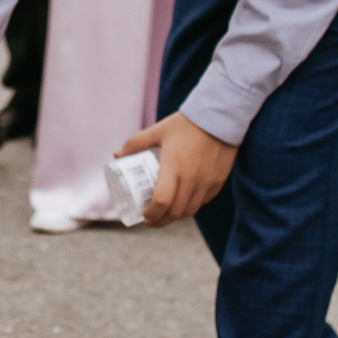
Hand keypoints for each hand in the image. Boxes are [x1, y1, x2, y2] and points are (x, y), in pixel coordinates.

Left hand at [117, 113, 236, 226]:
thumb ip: (135, 143)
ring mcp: (206, 182)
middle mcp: (191, 178)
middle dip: (161, 221)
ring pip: (190, 210)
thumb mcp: (157, 131)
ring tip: (165, 216)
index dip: (151, 214)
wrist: (220, 116)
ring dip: (176, 217)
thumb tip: (117, 155)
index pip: (161, 201)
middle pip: (175, 212)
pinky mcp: (218, 182)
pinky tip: (183, 204)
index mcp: (174, 167)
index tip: (143, 216)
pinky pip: (203, 202)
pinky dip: (191, 207)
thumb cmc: (185, 124)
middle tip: (151, 220)